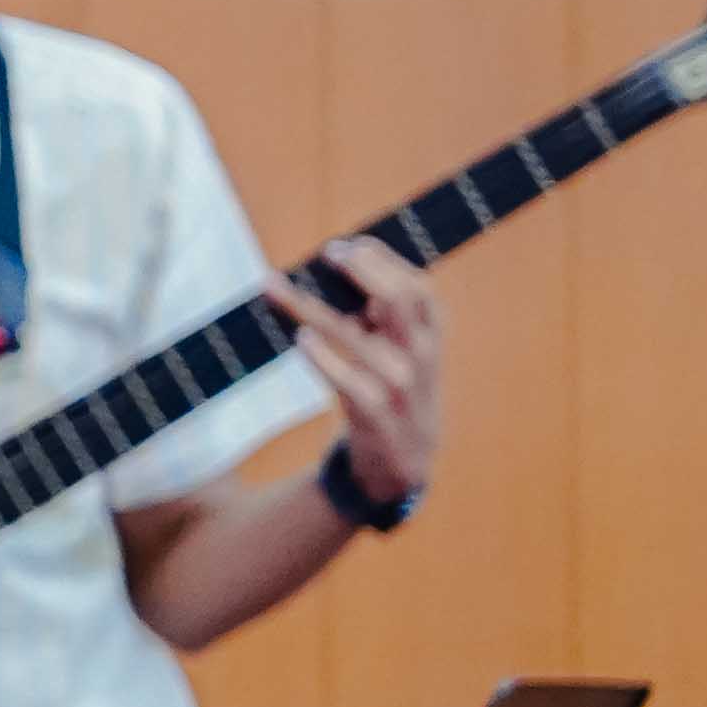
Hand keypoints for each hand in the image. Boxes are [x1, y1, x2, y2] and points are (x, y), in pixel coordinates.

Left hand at [277, 234, 444, 507]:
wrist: (402, 462)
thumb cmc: (391, 390)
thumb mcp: (397, 352)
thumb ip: (378, 317)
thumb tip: (332, 269)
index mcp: (430, 336)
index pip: (419, 287)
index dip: (385, 260)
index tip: (348, 244)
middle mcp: (422, 358)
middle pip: (402, 301)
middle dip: (364, 271)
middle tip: (327, 253)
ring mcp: (402, 388)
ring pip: (360, 338)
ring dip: (313, 308)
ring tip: (276, 287)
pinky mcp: (378, 417)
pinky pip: (350, 383)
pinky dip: (324, 359)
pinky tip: (299, 339)